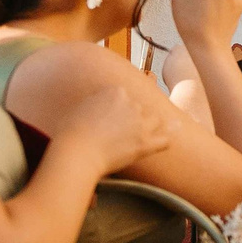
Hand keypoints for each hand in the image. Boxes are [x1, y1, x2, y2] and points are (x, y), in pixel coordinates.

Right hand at [59, 82, 173, 173]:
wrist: (76, 151)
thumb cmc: (70, 132)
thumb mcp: (81, 107)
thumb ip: (96, 102)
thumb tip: (99, 105)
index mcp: (116, 91)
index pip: (126, 97)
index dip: (121, 109)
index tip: (114, 119)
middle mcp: (131, 104)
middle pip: (140, 109)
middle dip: (134, 119)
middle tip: (123, 133)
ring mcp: (141, 124)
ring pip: (156, 120)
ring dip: (152, 127)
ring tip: (144, 136)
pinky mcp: (145, 143)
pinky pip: (165, 140)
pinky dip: (168, 139)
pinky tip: (171, 139)